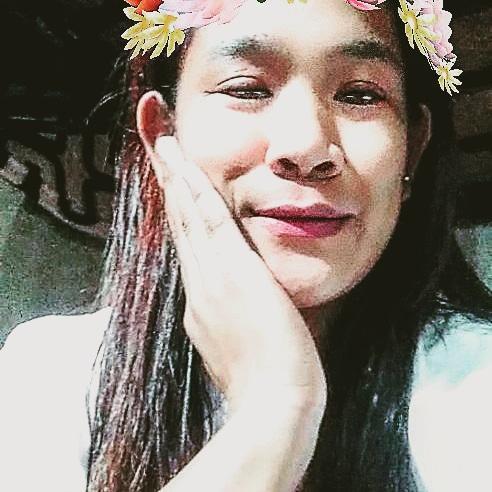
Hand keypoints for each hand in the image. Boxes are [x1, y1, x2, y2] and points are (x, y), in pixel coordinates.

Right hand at [155, 136, 326, 414]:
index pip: (186, 241)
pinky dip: (196, 194)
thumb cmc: (263, 384)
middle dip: (167, 176)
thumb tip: (229, 308)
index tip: (171, 176)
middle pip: (179, 219)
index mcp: (202, 299)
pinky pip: (211, 225)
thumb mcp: (236, 347)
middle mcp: (200, 283)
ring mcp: (213, 278)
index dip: (176, 205)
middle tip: (155, 136)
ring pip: (188, 215)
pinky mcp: (234, 275)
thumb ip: (228, 321)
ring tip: (161, 136)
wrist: (273, 407)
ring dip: (175, 173)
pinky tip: (185, 166)